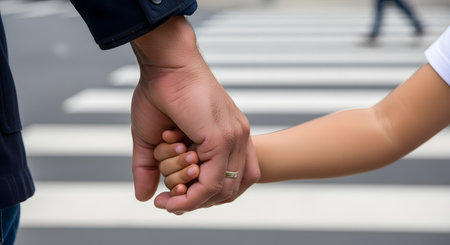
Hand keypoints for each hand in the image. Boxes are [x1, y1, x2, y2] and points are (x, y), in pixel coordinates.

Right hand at [130, 16, 259, 212]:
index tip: (174, 195)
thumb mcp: (151, 139)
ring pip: (217, 191)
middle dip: (195, 202)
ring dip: (188, 199)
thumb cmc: (159, 94)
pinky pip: (210, 183)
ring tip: (167, 190)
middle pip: (226, 192)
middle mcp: (236, 139)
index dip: (204, 197)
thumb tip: (145, 198)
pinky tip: (170, 195)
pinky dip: (190, 197)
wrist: (164, 65)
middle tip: (169, 198)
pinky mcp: (221, 139)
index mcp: (228, 138)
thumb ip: (149, 169)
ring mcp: (232, 139)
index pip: (230, 182)